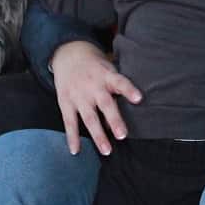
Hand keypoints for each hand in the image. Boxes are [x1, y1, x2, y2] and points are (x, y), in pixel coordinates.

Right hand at [50, 41, 140, 155]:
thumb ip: (116, 89)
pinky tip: (75, 150)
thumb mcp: (108, 69)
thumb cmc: (95, 67)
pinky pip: (69, 122)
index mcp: (106, 76)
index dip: (129, 90)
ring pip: (89, 118)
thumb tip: (128, 112)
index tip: (139, 99)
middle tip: (122, 135)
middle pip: (105, 104)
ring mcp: (78, 96)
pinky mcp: (65, 102)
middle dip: (114, 120)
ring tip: (106, 150)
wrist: (68, 54)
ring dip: (98, 135)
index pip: (120, 82)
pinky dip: (72, 137)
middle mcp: (93, 86)